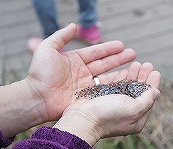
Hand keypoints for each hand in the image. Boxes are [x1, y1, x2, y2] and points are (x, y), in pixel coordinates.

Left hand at [0, 23, 135, 137]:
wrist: (37, 98)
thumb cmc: (39, 73)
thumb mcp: (47, 49)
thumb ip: (61, 36)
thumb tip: (74, 25)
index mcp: (74, 60)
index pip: (95, 52)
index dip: (109, 48)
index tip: (122, 45)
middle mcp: (82, 73)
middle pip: (104, 64)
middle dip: (119, 59)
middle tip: (134, 54)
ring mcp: (85, 86)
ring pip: (107, 78)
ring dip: (120, 73)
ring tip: (135, 69)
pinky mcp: (87, 99)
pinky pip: (104, 91)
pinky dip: (115, 88)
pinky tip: (126, 84)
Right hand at [54, 62, 160, 145]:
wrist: (81, 119)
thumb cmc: (108, 116)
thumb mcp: (133, 109)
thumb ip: (147, 101)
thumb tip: (156, 92)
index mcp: (136, 120)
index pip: (148, 100)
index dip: (152, 85)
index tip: (155, 72)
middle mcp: (126, 114)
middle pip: (139, 93)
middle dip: (143, 77)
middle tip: (147, 64)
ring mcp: (114, 106)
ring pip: (127, 87)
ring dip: (133, 75)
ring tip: (137, 63)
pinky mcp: (103, 98)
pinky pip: (116, 86)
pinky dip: (121, 77)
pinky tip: (125, 69)